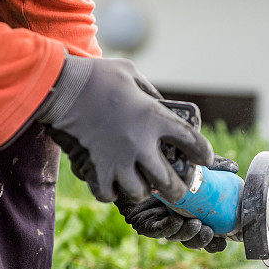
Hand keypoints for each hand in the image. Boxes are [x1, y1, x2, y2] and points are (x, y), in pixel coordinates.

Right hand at [38, 55, 213, 202]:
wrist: (63, 87)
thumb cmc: (98, 76)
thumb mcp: (132, 74)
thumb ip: (150, 93)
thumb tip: (159, 104)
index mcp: (155, 117)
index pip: (192, 142)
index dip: (203, 153)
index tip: (205, 159)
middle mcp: (140, 143)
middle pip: (170, 183)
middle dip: (178, 190)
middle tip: (178, 190)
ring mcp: (118, 159)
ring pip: (139, 192)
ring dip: (142, 191)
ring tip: (141, 185)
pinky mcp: (96, 167)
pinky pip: (108, 194)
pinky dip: (111, 192)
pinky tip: (112, 184)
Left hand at [113, 153, 237, 252]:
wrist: (140, 156)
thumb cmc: (171, 160)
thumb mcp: (196, 161)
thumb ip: (215, 163)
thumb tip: (234, 167)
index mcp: (194, 212)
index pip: (208, 233)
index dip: (216, 241)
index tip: (224, 240)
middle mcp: (179, 219)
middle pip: (193, 239)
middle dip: (203, 240)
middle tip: (210, 232)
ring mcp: (161, 222)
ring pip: (176, 235)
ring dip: (187, 234)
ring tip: (197, 225)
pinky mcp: (143, 222)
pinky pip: (156, 229)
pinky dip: (167, 227)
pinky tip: (176, 220)